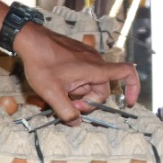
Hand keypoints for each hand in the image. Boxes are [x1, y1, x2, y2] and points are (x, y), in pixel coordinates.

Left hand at [13, 23, 140, 122]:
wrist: (29, 39)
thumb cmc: (41, 63)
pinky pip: (83, 72)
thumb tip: (77, 122)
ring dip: (79, 92)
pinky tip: (58, 83)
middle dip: (88, 100)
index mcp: (95, 68)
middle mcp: (95, 60)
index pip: (127, 72)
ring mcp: (86, 55)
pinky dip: (75, 82)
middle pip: (102, 87)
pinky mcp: (77, 53)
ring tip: (59, 91)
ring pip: (91, 81)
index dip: (134, 88)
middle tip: (69, 104)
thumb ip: (66, 111)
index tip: (128, 102)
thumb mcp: (52, 93)